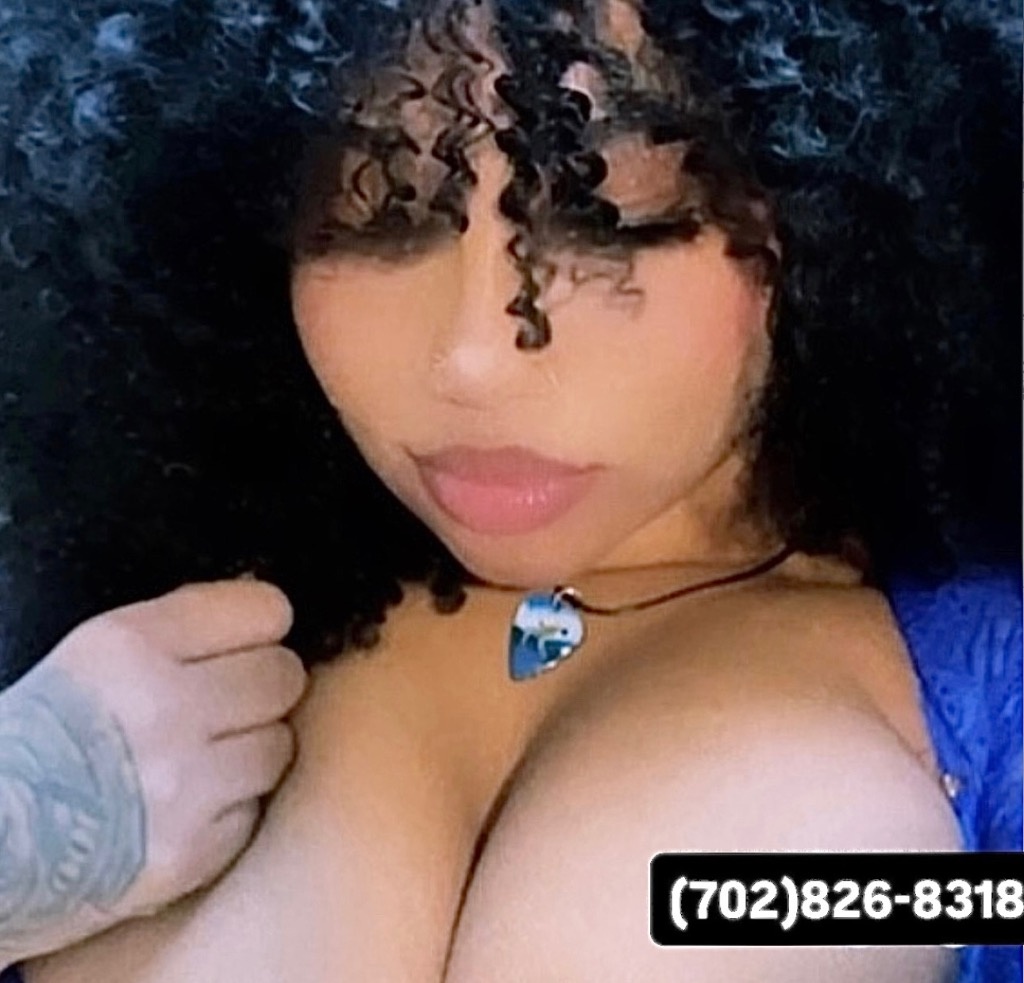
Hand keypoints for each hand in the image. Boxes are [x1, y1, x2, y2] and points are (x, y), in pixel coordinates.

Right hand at [5, 578, 306, 945]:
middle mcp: (165, 710)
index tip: (252, 638)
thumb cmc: (42, 736)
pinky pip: (253, 810)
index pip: (262, 611)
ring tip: (208, 756)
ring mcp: (183, 787)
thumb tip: (264, 614)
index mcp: (132, 646)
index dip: (263, 624)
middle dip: (265, 685)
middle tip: (233, 700)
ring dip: (253, 748)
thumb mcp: (94, 654)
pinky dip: (232, 807)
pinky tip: (192, 803)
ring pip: (279, 745)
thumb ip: (180, 628)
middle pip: (283, 677)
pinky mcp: (193, 852)